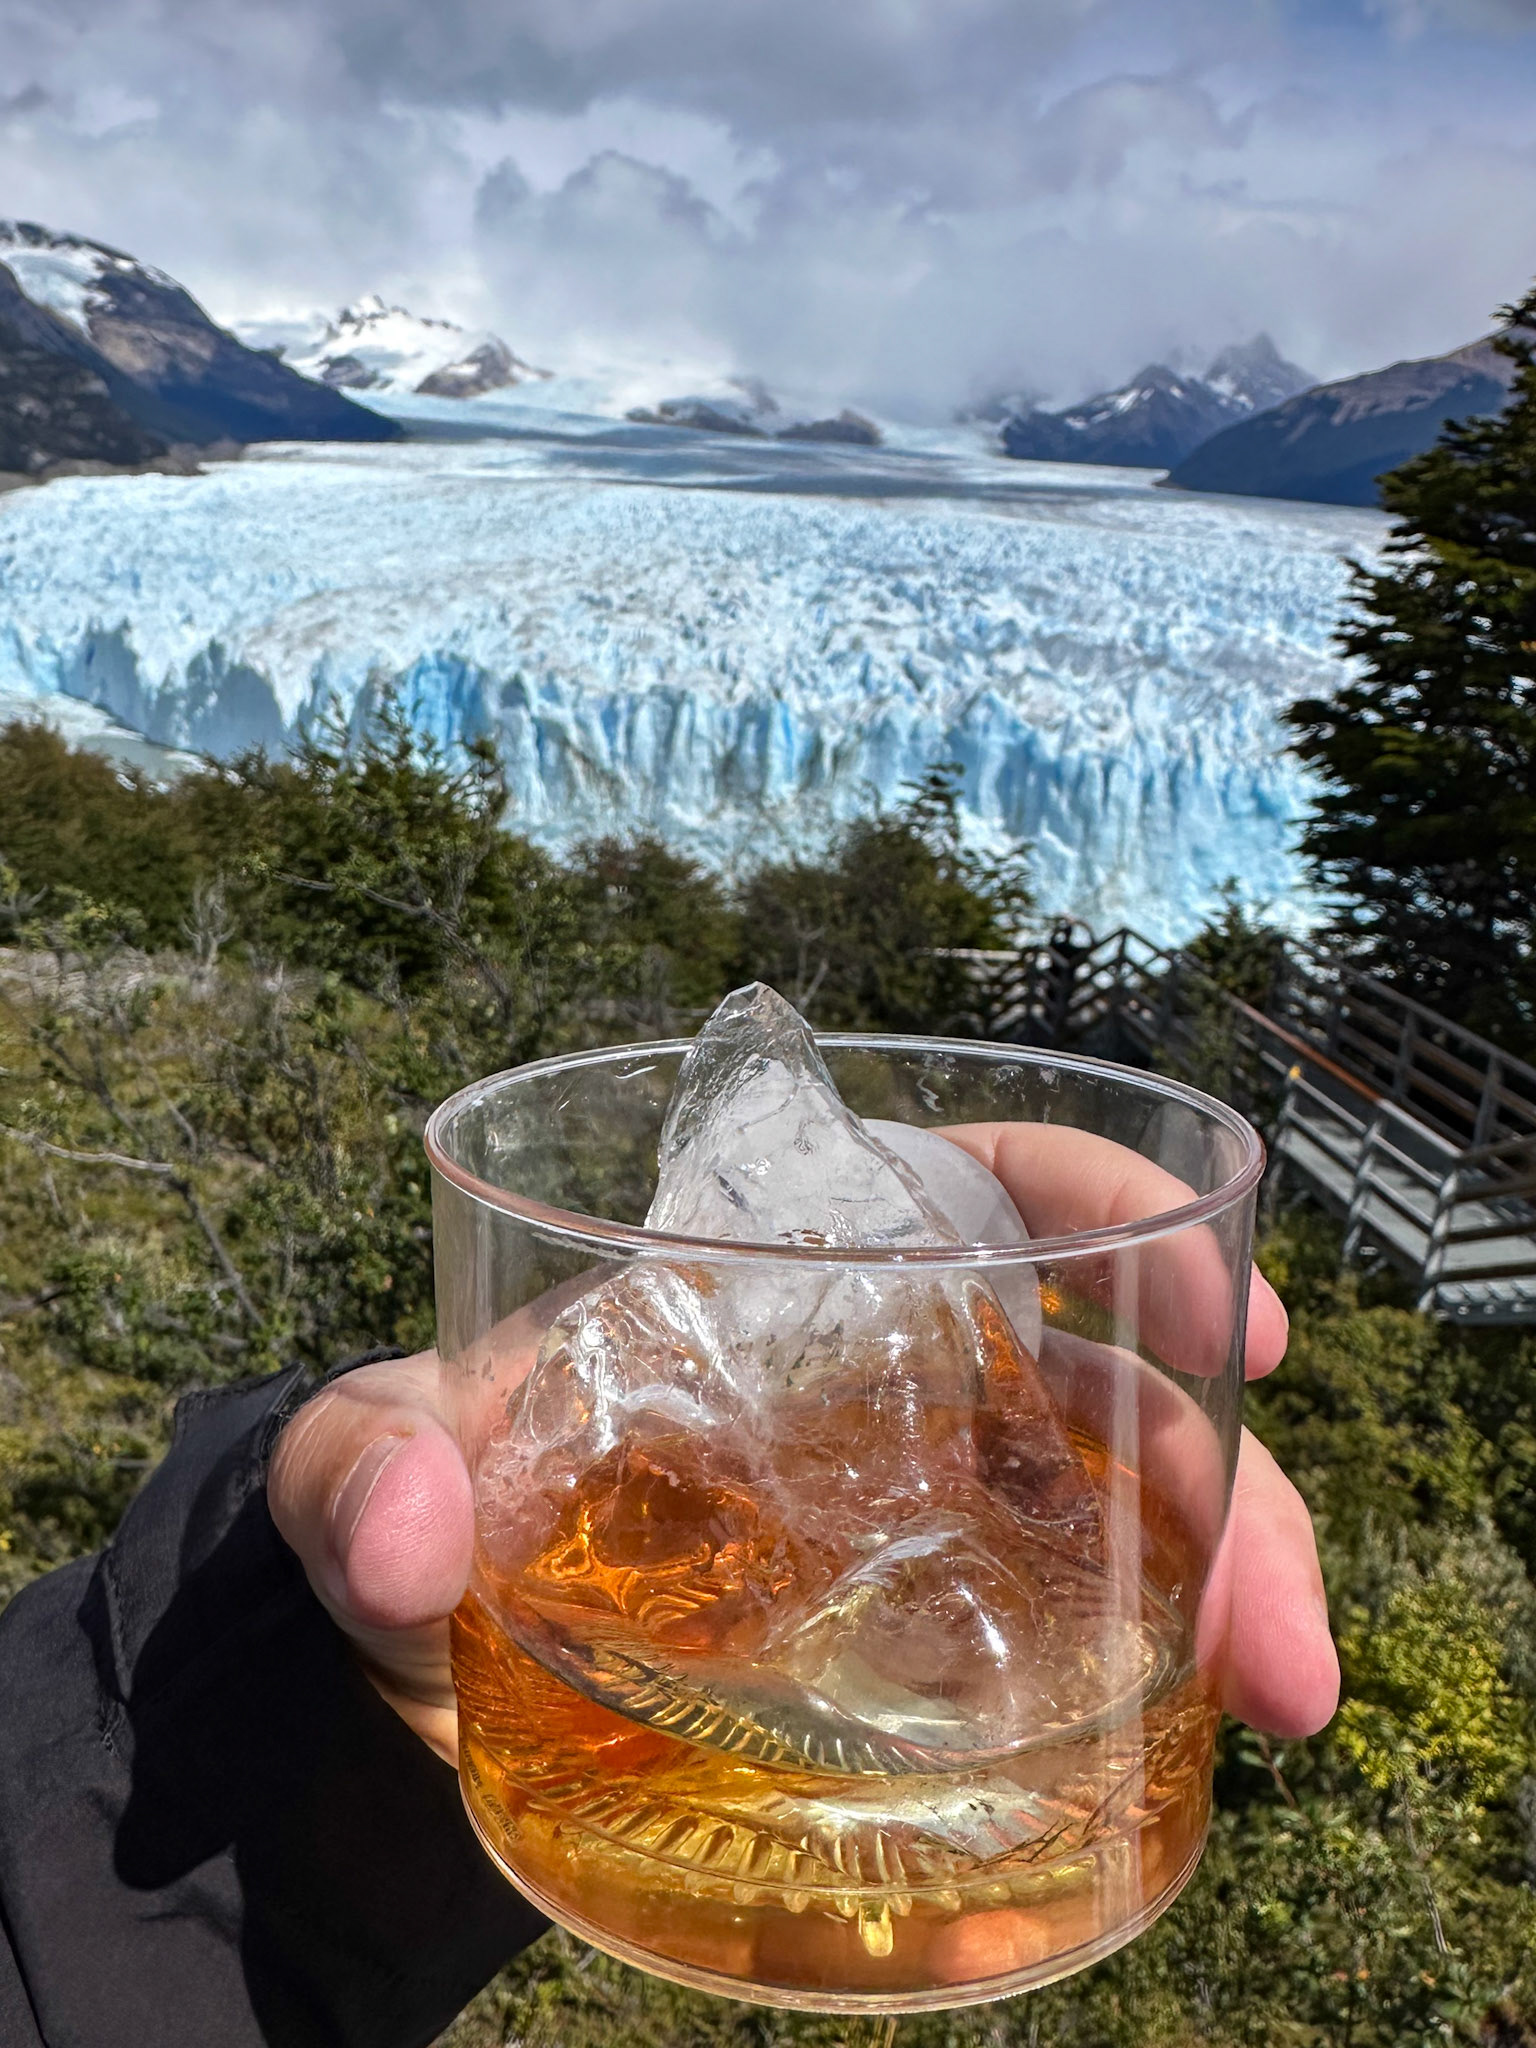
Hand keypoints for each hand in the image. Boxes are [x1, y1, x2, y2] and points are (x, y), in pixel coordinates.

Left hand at [269, 1130, 1339, 1764]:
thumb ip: (361, 1469)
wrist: (421, 1675)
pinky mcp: (916, 1647)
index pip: (982, 1189)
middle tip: (1271, 1611)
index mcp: (787, 1273)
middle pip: (1105, 1381)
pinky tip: (1168, 1792)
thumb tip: (411, 1537)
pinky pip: (1058, 1651)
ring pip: (1122, 1517)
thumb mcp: (368, 1463)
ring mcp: (916, 1519)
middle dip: (1222, 1472)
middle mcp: (885, 1382)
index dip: (1117, 1213)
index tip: (1219, 1302)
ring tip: (1277, 1701)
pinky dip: (1126, 1707)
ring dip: (1223, 1595)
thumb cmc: (425, 1504)